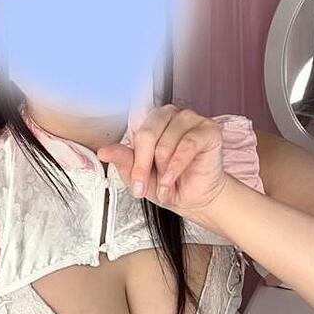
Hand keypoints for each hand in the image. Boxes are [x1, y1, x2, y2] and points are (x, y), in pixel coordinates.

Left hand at [97, 103, 228, 217]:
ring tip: (165, 185)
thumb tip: (105, 151)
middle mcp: (170, 115)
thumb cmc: (168, 182)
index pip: (134, 128)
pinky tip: (171, 179)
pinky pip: (188, 145)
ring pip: (166, 142)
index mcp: (150, 121)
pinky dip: (176, 166)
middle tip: (141, 187)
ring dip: (163, 171)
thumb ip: (123, 159)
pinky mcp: (208, 130)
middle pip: (147, 134)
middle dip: (142, 166)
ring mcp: (190, 119)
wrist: (193, 198)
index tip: (131, 175)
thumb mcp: (138, 175)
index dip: (132, 155)